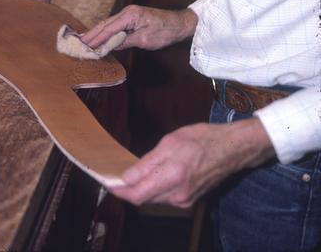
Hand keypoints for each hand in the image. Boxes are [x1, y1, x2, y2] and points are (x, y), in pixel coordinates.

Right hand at [81, 5, 196, 51]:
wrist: (180, 24)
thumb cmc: (165, 31)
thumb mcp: (145, 39)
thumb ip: (126, 41)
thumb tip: (109, 46)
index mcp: (130, 15)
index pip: (108, 28)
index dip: (96, 38)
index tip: (85, 46)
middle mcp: (127, 12)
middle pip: (105, 24)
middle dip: (91, 34)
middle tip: (78, 44)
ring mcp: (129, 14)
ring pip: (108, 24)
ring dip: (97, 33)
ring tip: (84, 42)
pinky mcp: (131, 18)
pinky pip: (114, 26)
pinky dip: (105, 32)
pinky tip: (99, 38)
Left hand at [110, 118, 274, 207]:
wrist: (232, 149)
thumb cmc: (202, 139)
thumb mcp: (171, 142)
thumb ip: (148, 163)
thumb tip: (127, 177)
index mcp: (172, 177)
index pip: (137, 194)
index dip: (119, 192)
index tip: (107, 184)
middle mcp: (178, 195)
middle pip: (144, 199)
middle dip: (128, 189)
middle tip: (115, 174)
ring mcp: (185, 200)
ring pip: (154, 198)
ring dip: (141, 188)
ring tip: (132, 172)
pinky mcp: (190, 200)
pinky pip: (165, 197)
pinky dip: (155, 188)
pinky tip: (152, 175)